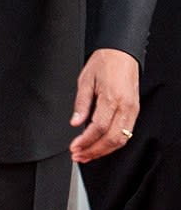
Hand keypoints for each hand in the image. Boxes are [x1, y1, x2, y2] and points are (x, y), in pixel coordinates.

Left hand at [69, 48, 138, 162]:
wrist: (121, 53)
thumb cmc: (104, 63)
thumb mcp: (85, 80)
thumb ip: (81, 104)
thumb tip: (75, 123)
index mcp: (111, 98)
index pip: (98, 128)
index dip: (85, 141)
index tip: (74, 147)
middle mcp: (125, 106)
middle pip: (111, 138)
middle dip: (93, 151)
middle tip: (78, 156)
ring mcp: (132, 110)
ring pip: (120, 140)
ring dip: (103, 151)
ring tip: (87, 155)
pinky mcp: (135, 111)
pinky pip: (126, 133)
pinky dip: (112, 144)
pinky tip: (100, 146)